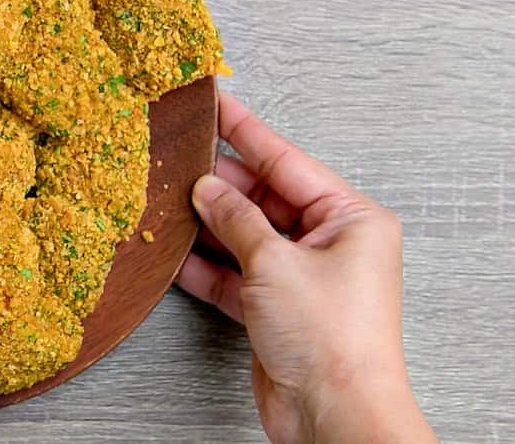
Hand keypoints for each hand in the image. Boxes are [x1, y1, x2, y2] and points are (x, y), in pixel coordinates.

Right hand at [177, 92, 433, 442]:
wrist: (334, 415)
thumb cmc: (330, 338)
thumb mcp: (275, 263)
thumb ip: (236, 220)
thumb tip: (207, 188)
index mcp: (350, 218)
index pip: (286, 160)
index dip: (245, 130)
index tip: (215, 102)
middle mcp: (330, 243)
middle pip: (262, 197)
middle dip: (218, 183)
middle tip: (173, 159)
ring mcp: (301, 276)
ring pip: (244, 235)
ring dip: (206, 225)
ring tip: (164, 201)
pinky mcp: (276, 308)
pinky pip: (234, 274)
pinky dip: (205, 265)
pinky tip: (172, 252)